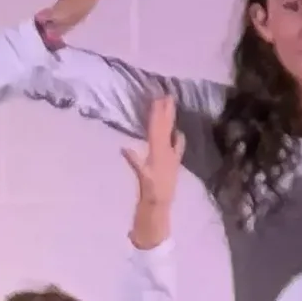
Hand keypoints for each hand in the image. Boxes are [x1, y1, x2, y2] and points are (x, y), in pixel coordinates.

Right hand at [123, 91, 184, 228]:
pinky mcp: (173, 163)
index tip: (158, 99)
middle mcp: (166, 151)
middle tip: (168, 95)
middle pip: (166, 127)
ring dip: (170, 119)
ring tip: (171, 106)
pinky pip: (176, 147)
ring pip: (170, 133)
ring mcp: (171, 156)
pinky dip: (176, 139)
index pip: (157, 128)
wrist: (160, 205)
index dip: (157, 114)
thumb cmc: (150, 192)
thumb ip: (135, 162)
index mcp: (159, 151)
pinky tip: (178, 133)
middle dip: (166, 111)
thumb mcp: (143, 176)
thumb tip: (124, 148)